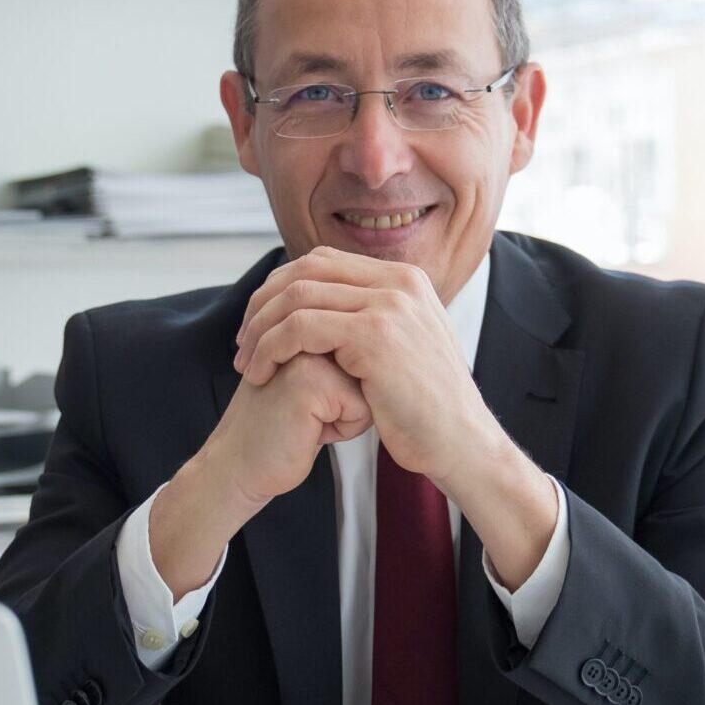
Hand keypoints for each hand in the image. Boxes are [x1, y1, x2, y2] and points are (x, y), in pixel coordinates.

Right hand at [148, 353, 366, 596]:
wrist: (235, 466)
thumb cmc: (275, 431)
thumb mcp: (307, 381)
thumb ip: (337, 358)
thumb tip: (385, 356)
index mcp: (303, 326)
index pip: (364, 355)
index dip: (347, 390)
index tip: (307, 400)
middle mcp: (304, 332)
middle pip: (370, 369)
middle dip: (348, 401)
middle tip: (304, 413)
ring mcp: (306, 355)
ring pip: (369, 388)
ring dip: (345, 416)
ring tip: (306, 421)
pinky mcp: (311, 383)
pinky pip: (361, 411)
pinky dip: (342, 431)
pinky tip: (306, 432)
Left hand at [232, 248, 501, 488]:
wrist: (460, 443)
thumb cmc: (427, 410)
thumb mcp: (405, 349)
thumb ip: (374, 321)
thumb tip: (331, 310)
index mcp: (405, 279)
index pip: (323, 262)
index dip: (281, 288)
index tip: (259, 325)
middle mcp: (400, 282)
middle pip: (305, 270)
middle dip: (263, 304)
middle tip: (243, 342)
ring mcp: (390, 304)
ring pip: (297, 296)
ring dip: (260, 330)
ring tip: (246, 363)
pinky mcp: (376, 335)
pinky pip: (301, 327)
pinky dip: (270, 348)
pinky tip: (260, 374)